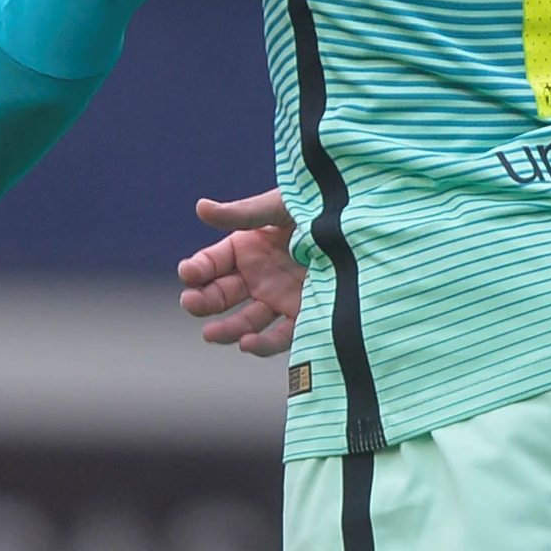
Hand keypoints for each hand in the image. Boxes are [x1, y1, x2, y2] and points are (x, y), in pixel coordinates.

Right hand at [175, 189, 304, 356]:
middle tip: (192, 303)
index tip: (188, 273)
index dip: (197, 269)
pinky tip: (248, 344)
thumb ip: (243, 213)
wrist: (363, 225)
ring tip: (210, 334)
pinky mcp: (302, 315)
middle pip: (221, 295)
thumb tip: (201, 208)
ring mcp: (278, 297)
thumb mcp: (280, 206)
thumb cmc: (318, 206)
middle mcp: (258, 275)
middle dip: (203, 301)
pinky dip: (262, 344)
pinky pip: (279, 336)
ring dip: (226, 330)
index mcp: (246, 247)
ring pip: (244, 321)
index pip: (211, 263)